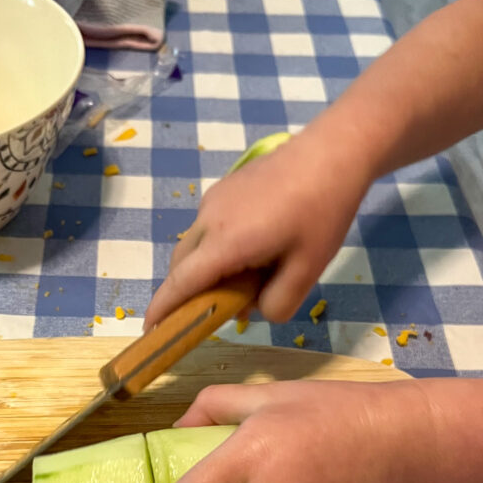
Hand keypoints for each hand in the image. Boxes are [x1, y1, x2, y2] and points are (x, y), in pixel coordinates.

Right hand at [144, 128, 369, 328]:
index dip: (162, 310)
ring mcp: (213, 200)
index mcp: (225, 242)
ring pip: (195, 247)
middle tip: (213, 311)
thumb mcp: (307, 270)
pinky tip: (254, 250)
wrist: (332, 151)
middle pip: (181, 266)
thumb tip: (253, 310)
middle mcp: (209, 219)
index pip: (181, 284)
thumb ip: (277, 304)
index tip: (150, 331)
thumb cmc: (322, 212)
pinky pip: (208, 229)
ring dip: (206, 270)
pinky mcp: (223, 188)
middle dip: (186, 293)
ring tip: (245, 279)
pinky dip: (216, 249)